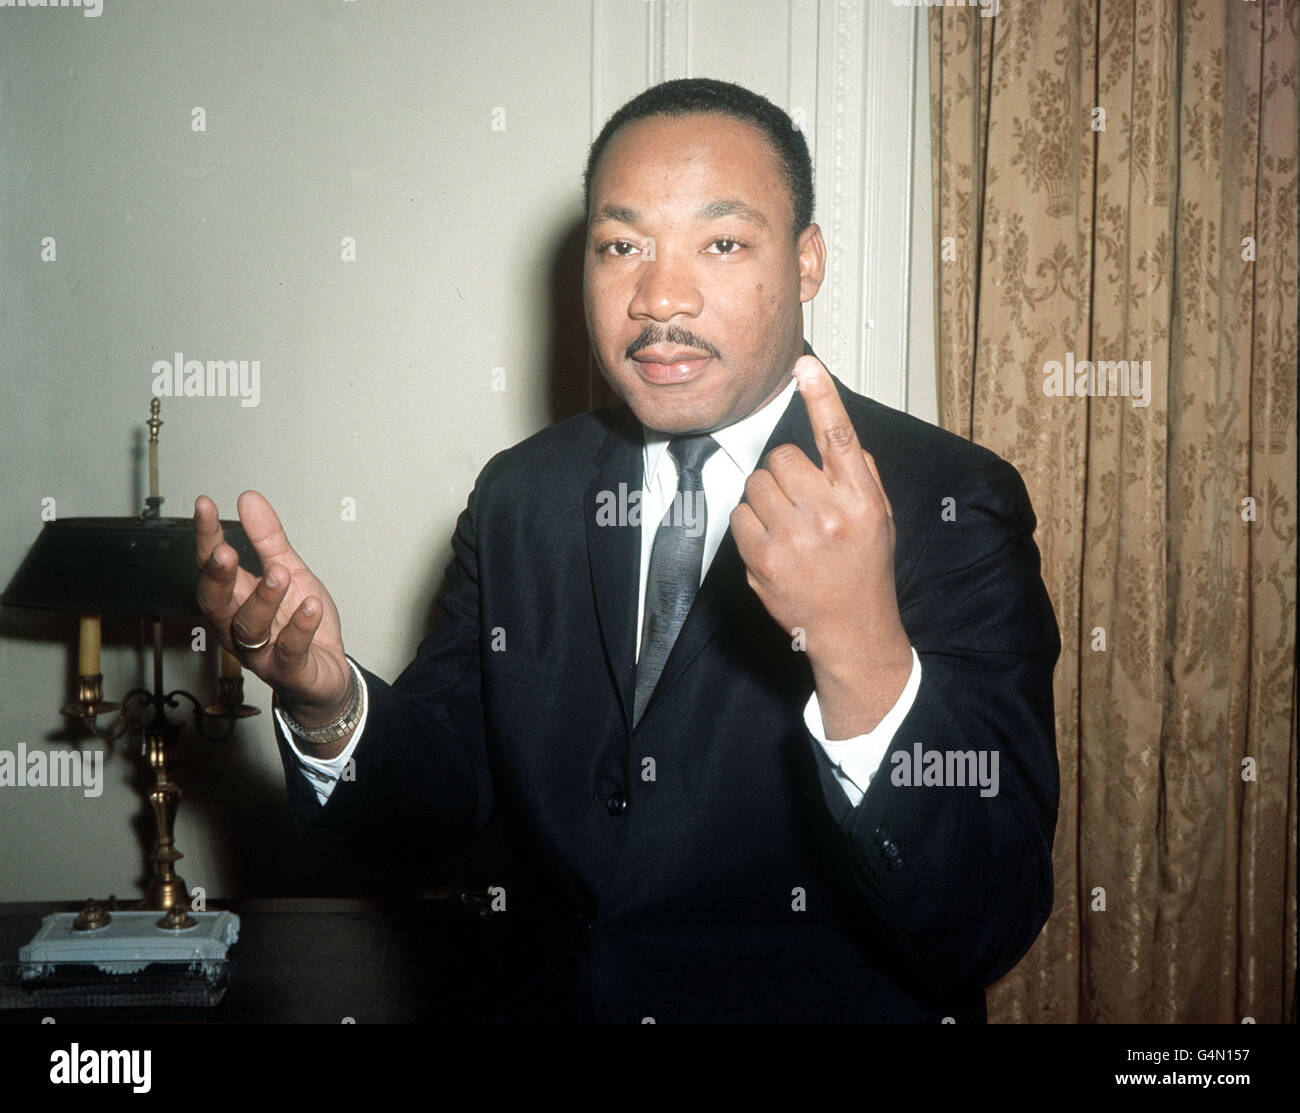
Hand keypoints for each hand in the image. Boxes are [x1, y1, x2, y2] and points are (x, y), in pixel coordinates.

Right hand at [195, 491, 350, 725]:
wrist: (325, 675)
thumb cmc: (300, 623)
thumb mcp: (290, 571)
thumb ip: (268, 539)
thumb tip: (248, 498)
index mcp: (236, 599)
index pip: (211, 566)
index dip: (206, 536)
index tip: (204, 505)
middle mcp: (238, 627)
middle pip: (215, 603)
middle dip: (217, 577)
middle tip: (225, 550)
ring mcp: (261, 653)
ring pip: (249, 629)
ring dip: (263, 599)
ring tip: (280, 573)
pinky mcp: (289, 672)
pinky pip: (289, 651)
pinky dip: (299, 628)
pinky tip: (312, 606)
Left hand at [730, 356, 910, 734]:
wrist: (852, 630)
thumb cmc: (865, 570)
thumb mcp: (879, 517)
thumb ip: (858, 475)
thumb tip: (831, 433)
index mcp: (862, 500)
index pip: (839, 437)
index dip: (821, 397)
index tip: (805, 365)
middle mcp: (829, 514)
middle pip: (782, 457)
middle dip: (784, 473)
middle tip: (799, 500)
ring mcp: (794, 537)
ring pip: (756, 483)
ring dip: (765, 497)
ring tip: (787, 525)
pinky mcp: (763, 558)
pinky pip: (739, 514)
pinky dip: (749, 524)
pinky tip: (772, 543)